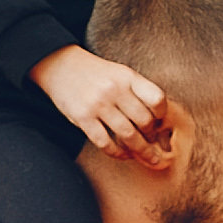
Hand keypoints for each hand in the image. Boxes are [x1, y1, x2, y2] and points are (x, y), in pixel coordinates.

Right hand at [32, 42, 171, 163]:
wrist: (61, 66)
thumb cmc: (96, 74)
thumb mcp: (120, 73)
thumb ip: (137, 92)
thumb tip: (158, 121)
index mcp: (127, 76)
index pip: (157, 99)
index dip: (162, 115)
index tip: (159, 123)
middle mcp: (114, 89)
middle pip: (144, 121)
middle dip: (152, 137)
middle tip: (152, 142)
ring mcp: (98, 104)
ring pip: (128, 135)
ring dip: (141, 150)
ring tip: (146, 156)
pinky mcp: (83, 118)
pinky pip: (105, 143)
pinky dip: (118, 153)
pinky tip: (123, 154)